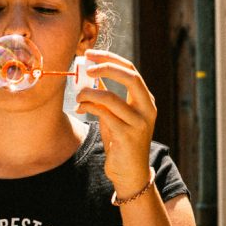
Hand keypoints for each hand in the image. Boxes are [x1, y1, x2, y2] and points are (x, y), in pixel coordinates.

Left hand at [75, 49, 155, 195]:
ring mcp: (139, 122)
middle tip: (86, 67)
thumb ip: (107, 96)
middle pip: (130, 77)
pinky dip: (88, 107)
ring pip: (111, 98)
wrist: (130, 172)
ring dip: (89, 93)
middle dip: (106, 68)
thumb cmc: (121, 140)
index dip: (110, 59)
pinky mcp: (127, 136)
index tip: (90, 54)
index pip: (131, 70)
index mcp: (145, 100)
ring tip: (78, 96)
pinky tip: (80, 108)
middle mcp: (147, 108)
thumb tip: (91, 76)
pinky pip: (104, 114)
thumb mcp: (115, 115)